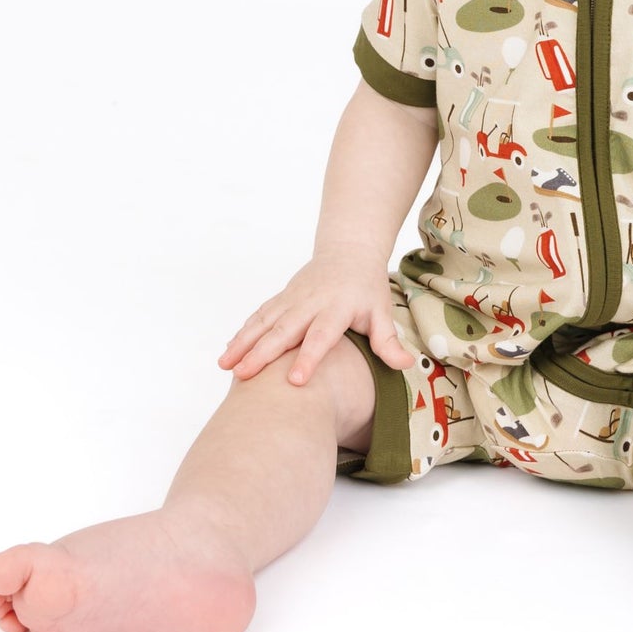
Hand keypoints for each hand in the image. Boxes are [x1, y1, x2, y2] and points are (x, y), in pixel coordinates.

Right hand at [218, 251, 416, 385]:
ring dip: (243, 343)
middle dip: (262, 353)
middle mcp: (310, 302)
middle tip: (244, 376)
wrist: (348, 251)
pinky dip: (242, 332)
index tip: (295, 381)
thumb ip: (388, 340)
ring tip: (225, 366)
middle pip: (284, 330)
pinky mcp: (281, 298)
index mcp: (337, 307)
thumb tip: (407, 365)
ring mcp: (292, 299)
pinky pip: (258, 316)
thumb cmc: (366, 287)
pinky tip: (229, 352)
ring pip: (263, 322)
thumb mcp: (381, 310)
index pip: (321, 335)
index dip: (309, 357)